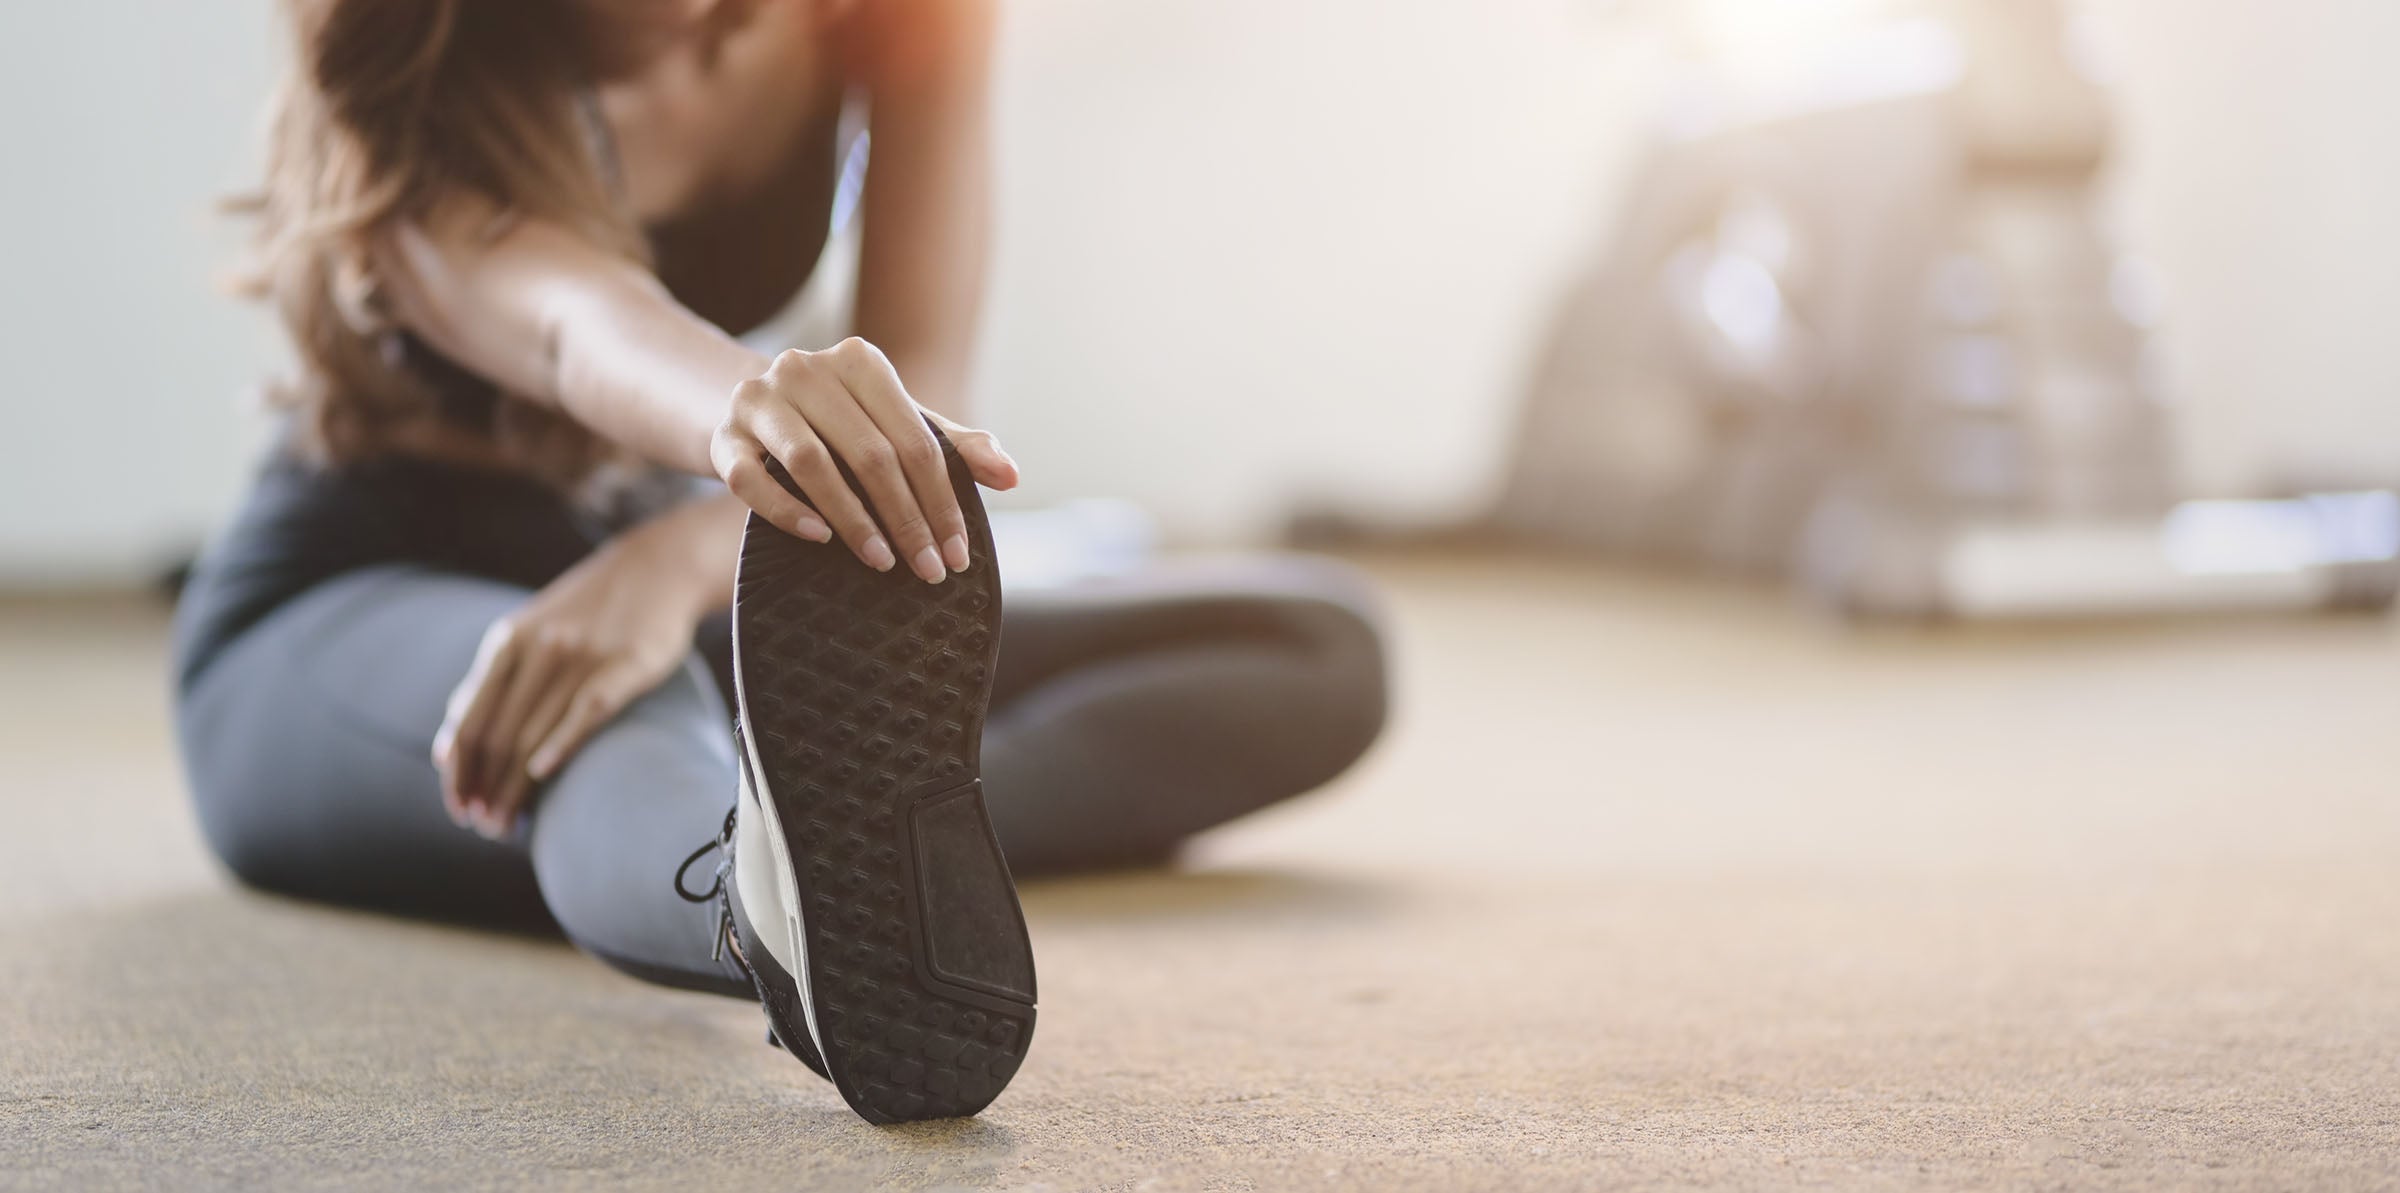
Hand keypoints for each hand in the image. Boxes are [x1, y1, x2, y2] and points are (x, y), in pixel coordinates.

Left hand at [431, 508, 725, 838]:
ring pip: (535, 731)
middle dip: (485, 788)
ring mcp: (583, 656)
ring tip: (506, 823)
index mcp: (508, 643)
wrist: (660, 566)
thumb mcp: (529, 632)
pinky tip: (543, 773)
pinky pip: (588, 708)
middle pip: (499, 734)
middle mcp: (540, 649)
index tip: (459, 807)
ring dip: (515, 786)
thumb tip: (445, 747)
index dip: (459, 770)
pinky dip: (561, 742)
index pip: (469, 720)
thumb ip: (489, 684)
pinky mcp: (628, 664)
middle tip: (484, 827)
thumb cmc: (591, 610)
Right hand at [710, 337, 1018, 583]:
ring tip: (883, 561)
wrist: (749, 408)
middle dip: (907, 519)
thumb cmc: (840, 422)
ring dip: (853, 519)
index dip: (942, 499)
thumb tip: (1012, 475)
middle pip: (870, 454)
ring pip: (811, 464)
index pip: (915, 439)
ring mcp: (758, 399)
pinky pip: (751, 479)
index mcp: (860, 362)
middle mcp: (806, 369)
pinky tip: (820, 539)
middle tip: (928, 569)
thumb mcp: (896, 423)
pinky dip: (787, 511)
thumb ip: (955, 445)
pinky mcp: (723, 436)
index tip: (958, 552)